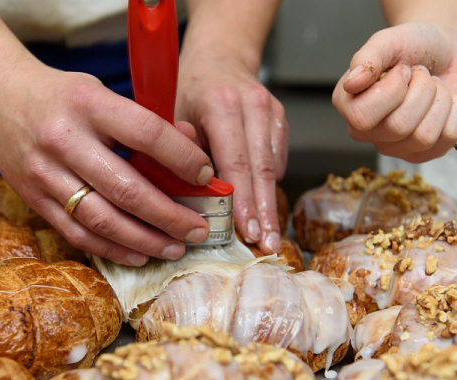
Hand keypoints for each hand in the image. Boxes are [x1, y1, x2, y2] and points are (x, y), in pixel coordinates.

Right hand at [0, 62, 215, 265]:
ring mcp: (44, 173)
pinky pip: (78, 234)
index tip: (206, 176)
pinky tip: (140, 254)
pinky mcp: (33, 199)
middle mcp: (63, 139)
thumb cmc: (64, 97)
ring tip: (175, 248)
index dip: (182, 158)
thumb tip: (193, 155)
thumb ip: (145, 122)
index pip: (146, 133)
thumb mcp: (103, 93)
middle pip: (126, 188)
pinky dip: (112, 249)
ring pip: (102, 219)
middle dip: (170, 215)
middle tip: (199, 229)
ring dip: (145, 240)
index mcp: (88, 103)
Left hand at [177, 53, 287, 254]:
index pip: (237, 162)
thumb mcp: (175, 118)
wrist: (220, 58)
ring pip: (273, 167)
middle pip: (261, 169)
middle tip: (266, 246)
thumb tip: (197, 199)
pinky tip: (264, 207)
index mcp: (221, 105)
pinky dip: (270, 184)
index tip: (247, 231)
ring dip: (270, 204)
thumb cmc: (191, 93)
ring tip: (269, 237)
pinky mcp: (281, 119)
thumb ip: (183, 155)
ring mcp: (271, 111)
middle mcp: (252, 106)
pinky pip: (277, 159)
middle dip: (264, 212)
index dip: (244, 201)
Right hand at [333, 22, 456, 162]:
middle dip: (422, 90)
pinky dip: (456, 110)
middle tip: (420, 75)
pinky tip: (445, 101)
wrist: (442, 52)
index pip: (363, 117)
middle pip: (398, 127)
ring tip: (432, 87)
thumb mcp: (388, 40)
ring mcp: (394, 147)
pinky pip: (448, 138)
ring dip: (439, 100)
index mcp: (349, 105)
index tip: (402, 70)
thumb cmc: (411, 46)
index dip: (392, 90)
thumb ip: (367, 58)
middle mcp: (366, 132)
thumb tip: (351, 84)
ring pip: (424, 136)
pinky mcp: (424, 152)